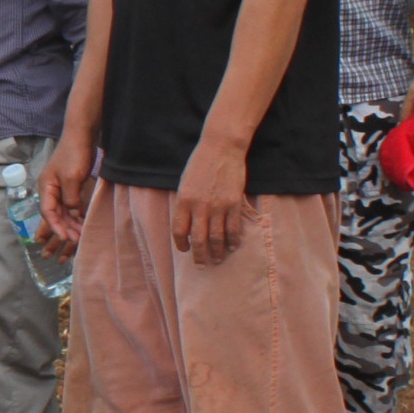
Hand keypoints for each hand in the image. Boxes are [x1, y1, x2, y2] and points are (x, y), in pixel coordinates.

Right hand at [36, 131, 97, 255]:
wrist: (82, 135)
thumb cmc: (74, 154)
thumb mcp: (72, 178)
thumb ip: (70, 198)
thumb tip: (71, 212)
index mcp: (46, 187)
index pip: (48, 212)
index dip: (55, 226)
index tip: (65, 237)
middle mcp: (50, 189)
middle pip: (55, 214)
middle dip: (65, 228)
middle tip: (77, 240)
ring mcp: (60, 187)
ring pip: (64, 211)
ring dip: (71, 223)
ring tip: (81, 234)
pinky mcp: (70, 185)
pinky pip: (71, 205)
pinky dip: (76, 214)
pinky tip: (83, 222)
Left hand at [170, 137, 251, 264]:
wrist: (221, 147)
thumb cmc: (200, 163)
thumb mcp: (185, 183)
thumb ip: (185, 204)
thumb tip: (189, 225)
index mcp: (183, 201)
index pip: (179, 231)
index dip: (182, 245)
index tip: (185, 250)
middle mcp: (200, 206)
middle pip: (198, 240)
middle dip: (200, 256)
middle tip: (202, 265)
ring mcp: (218, 206)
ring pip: (217, 238)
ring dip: (217, 252)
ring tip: (218, 260)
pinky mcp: (234, 203)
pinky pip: (233, 228)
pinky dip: (233, 240)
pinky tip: (233, 246)